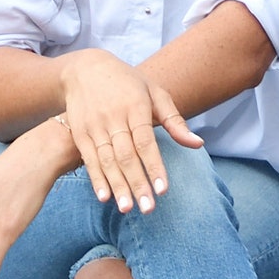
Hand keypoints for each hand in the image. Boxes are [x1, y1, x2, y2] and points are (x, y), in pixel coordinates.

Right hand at [57, 48, 202, 212]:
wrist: (84, 69)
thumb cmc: (128, 83)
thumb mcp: (155, 93)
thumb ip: (175, 120)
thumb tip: (198, 144)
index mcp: (135, 107)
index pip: (146, 143)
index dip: (154, 167)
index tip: (163, 190)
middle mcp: (113, 118)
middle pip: (126, 156)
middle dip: (137, 184)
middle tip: (148, 209)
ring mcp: (94, 127)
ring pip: (107, 161)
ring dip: (117, 186)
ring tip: (127, 209)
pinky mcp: (80, 133)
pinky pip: (89, 160)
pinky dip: (96, 179)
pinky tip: (104, 197)